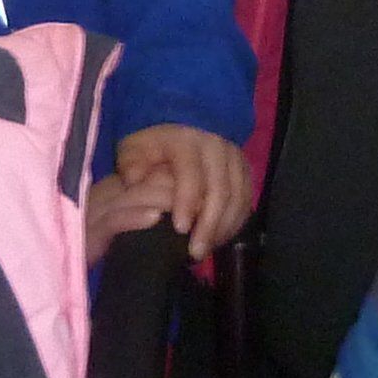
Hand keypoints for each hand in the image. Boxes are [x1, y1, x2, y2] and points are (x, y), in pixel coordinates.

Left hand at [111, 123, 253, 259]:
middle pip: (220, 189)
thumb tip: (134, 180)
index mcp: (186, 140)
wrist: (182, 126)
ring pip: (238, 197)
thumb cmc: (153, 146)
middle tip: (196, 252)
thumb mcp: (134, 149)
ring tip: (206, 250)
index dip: (187, 202)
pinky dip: (235, 223)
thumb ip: (130, 164)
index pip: (191, 173)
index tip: (180, 229)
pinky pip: (247, 200)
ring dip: (224, 228)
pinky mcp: (246, 170)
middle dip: (209, 224)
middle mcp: (216, 147)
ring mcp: (235, 158)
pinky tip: (219, 239)